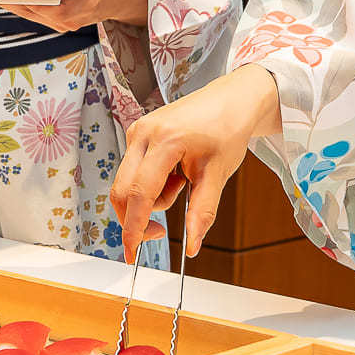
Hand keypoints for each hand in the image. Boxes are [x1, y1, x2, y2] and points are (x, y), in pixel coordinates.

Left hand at [2, 0, 148, 30]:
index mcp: (80, 11)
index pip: (49, 8)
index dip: (29, 0)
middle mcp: (67, 21)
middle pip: (34, 12)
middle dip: (13, 1)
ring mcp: (61, 22)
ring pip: (31, 14)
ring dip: (12, 2)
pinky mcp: (57, 19)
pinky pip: (34, 12)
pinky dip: (20, 3)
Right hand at [109, 64, 283, 257]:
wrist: (230, 101)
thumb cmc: (226, 130)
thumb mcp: (218, 174)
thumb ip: (202, 211)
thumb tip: (193, 245)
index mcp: (166, 140)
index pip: (141, 193)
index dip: (134, 227)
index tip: (132, 252)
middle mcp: (143, 133)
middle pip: (123, 190)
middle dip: (139, 215)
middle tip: (161, 229)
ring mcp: (137, 132)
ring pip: (128, 184)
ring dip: (151, 197)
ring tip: (182, 182)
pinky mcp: (137, 135)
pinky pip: (133, 172)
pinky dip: (151, 184)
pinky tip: (174, 172)